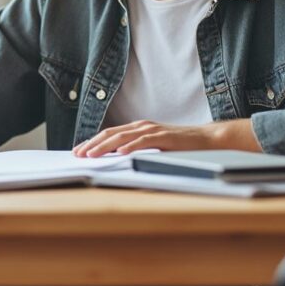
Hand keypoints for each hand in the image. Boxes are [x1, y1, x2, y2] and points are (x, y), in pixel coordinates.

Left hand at [72, 119, 261, 156]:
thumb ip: (136, 149)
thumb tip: (116, 160)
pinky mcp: (163, 137)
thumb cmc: (179, 146)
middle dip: (92, 144)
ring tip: (91, 154)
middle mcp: (142, 126)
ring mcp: (152, 130)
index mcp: (137, 128)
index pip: (109, 134)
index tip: (78, 151)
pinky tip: (119, 154)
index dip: (93, 142)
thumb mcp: (153, 147)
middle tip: (78, 155)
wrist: (206, 139)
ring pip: (123, 137)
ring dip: (105, 146)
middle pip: (111, 134)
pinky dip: (130, 147)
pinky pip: (143, 142)